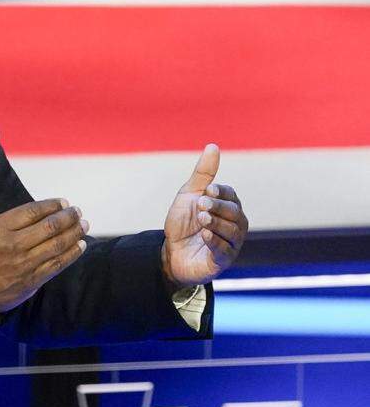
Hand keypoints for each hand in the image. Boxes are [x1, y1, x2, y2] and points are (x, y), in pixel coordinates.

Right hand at [0, 169, 87, 327]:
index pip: (33, 211)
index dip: (52, 205)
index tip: (63, 202)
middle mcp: (13, 245)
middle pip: (49, 227)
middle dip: (68, 217)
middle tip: (78, 212)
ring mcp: (23, 265)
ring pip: (56, 245)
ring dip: (74, 233)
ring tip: (84, 225)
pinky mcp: (29, 282)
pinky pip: (56, 265)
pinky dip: (71, 254)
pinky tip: (80, 246)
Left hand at [162, 144, 247, 287]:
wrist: (170, 252)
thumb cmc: (183, 223)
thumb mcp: (189, 196)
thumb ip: (203, 175)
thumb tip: (212, 146)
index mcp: (228, 207)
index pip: (231, 195)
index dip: (221, 192)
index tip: (208, 189)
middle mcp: (235, 224)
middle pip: (234, 212)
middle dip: (218, 207)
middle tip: (201, 204)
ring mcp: (231, 243)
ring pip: (232, 231)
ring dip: (216, 223)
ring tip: (201, 218)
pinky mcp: (222, 260)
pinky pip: (224, 250)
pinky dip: (214, 241)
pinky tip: (204, 234)